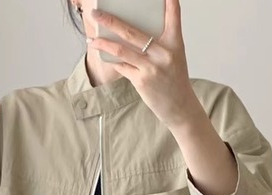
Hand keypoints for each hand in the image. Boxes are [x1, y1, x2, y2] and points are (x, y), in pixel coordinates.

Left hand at [88, 0, 202, 128]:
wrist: (180, 107)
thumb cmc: (174, 79)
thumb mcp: (173, 56)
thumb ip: (158, 43)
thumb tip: (129, 32)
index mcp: (175, 43)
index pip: (174, 16)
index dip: (170, 2)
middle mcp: (164, 53)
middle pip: (132, 32)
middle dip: (110, 21)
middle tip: (96, 14)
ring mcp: (151, 68)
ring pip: (121, 50)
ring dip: (103, 44)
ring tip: (91, 40)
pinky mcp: (142, 81)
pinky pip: (122, 66)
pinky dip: (112, 60)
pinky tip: (103, 55)